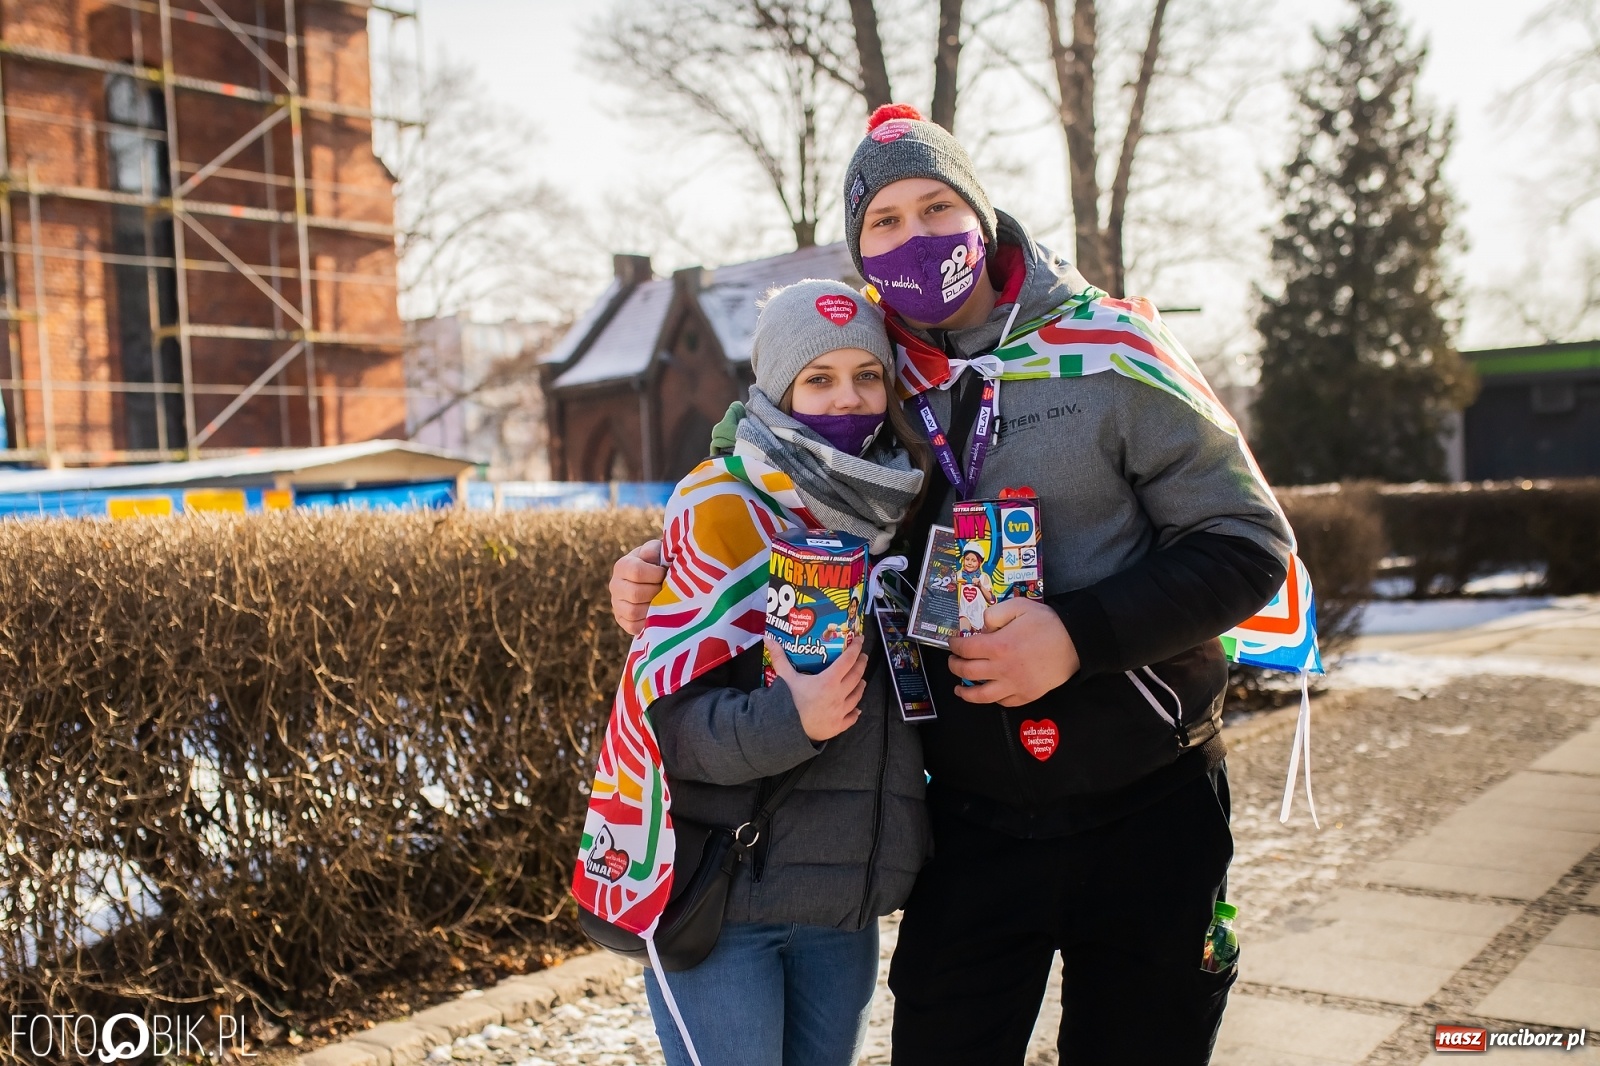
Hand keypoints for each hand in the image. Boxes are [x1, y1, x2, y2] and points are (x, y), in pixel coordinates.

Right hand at [610, 539, 665, 635]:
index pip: (637, 572)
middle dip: (656, 592)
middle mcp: (615, 585)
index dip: (656, 574)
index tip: (665, 573)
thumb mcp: (657, 551)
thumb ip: (653, 550)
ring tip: (663, 601)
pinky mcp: (622, 620)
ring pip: (633, 611)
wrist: (655, 581)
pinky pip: (633, 626)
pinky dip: (648, 622)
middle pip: (635, 593)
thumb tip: (649, 557)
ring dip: (653, 608)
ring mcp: (616, 604)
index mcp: (622, 566)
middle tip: (666, 590)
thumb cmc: (658, 563)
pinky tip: (657, 613)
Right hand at [765, 634, 867, 741]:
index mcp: (828, 681)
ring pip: (857, 696)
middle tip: (862, 656)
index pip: (847, 660)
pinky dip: (855, 712)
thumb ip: (779, 657)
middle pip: (856, 676)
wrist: (787, 731)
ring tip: (861, 680)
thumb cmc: (787, 702)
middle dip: (861, 664)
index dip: (855, 648)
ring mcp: (840, 711)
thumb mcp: (784, 677)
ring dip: (860, 686)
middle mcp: (839, 695)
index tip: (859, 639)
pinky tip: (857, 709)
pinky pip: (852, 717)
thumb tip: (768, 638)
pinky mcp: (838, 726)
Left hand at [947, 598, 1078, 706]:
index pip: (966, 649)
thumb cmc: (1047, 623)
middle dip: (954, 666)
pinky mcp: (1027, 695)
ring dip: (965, 693)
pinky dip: (992, 699)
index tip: (952, 643)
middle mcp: (1002, 669)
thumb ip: (995, 613)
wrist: (1075, 643)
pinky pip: (1004, 702)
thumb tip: (982, 627)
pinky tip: (988, 694)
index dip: (954, 645)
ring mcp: (1014, 685)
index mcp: (998, 646)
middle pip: (968, 672)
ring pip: (981, 696)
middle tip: (953, 661)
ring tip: (958, 688)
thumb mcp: (1019, 606)